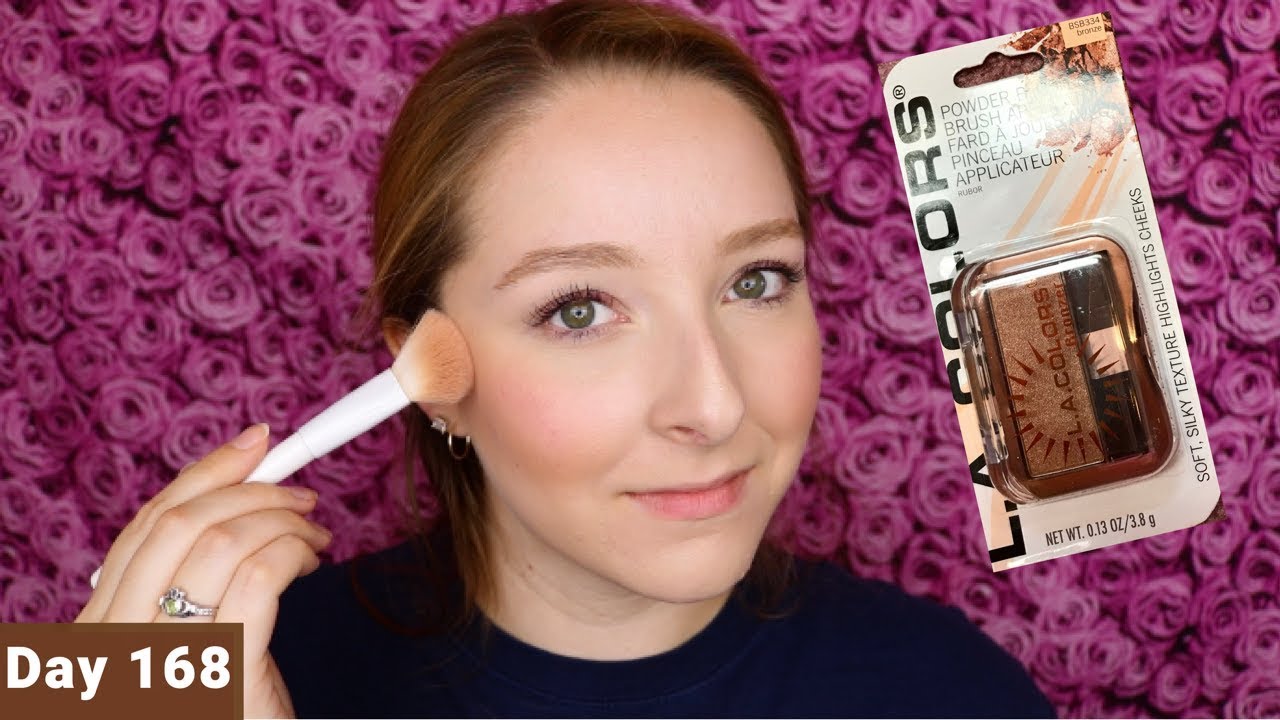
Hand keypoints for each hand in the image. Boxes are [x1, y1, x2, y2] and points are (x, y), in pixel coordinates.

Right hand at [75, 424, 332, 719]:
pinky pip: (258, 579)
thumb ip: (194, 582)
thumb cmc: (226, 710)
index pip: (143, 530)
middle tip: (301, 493)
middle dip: (249, 492)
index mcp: (101, 633)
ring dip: (282, 521)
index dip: (202, 476)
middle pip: (177, 526)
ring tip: (315, 533)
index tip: (255, 444)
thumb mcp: (195, 642)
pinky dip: (293, 551)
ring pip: (220, 543)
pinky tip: (312, 560)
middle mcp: (116, 645)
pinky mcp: (218, 674)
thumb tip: (243, 493)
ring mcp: (161, 662)